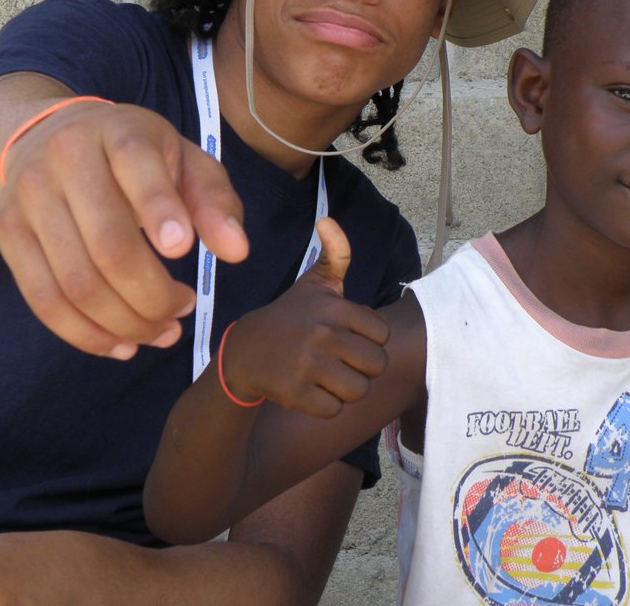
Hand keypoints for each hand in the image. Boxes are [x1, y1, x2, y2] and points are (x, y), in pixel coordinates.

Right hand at [0, 97, 248, 358]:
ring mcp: (29, 197)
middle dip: (153, 295)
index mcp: (119, 131)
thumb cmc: (137, 156)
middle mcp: (65, 158)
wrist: (49, 136)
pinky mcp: (8, 234)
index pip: (135, 166)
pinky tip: (121, 345)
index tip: (183, 251)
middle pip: (108, 244)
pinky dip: (86, 335)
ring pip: (76, 282)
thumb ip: (214, 202)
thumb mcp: (185, 162)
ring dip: (125, 323)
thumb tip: (237, 251)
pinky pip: (43, 300)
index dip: (159, 210)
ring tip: (161, 332)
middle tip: (183, 309)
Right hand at [223, 217, 389, 417]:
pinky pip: (334, 410)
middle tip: (339, 361)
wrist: (245, 350)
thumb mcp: (314, 284)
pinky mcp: (296, 394)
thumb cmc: (291, 317)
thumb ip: (335, 254)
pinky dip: (325, 406)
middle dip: (361, 368)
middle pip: (376, 366)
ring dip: (346, 389)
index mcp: (334, 308)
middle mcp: (323, 334)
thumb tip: (328, 220)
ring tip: (327, 377)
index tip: (348, 337)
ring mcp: (309, 366)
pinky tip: (310, 390)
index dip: (369, 340)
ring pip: (359, 391)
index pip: (383, 336)